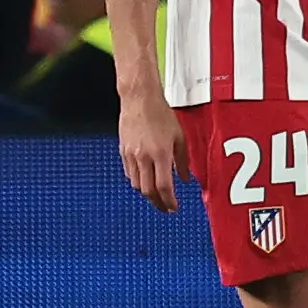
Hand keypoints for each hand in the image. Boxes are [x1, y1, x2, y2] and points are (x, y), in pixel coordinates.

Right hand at [118, 91, 189, 212]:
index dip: (169, 201)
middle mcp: (143, 157)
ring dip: (147, 193)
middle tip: (165, 207)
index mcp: (160, 154)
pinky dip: (138, 181)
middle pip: (148, 190)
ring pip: (137, 184)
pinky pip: (129, 173)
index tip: (174, 207)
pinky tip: (145, 180)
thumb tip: (184, 178)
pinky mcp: (123, 151)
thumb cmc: (160, 114)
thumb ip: (183, 160)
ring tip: (156, 195)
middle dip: (157, 203)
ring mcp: (131, 155)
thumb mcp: (179, 137)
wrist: (139, 99)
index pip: (164, 186)